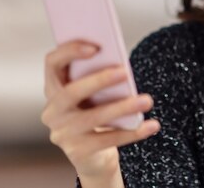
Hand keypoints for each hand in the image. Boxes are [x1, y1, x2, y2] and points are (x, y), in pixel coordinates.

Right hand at [41, 41, 159, 179]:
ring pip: (93, 118)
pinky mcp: (77, 152)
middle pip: (71, 92)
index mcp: (54, 88)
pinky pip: (108, 140)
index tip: (96, 47)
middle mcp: (52, 111)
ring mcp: (62, 134)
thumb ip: (99, 77)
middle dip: (99, 80)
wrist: (94, 155)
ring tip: (146, 100)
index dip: (69, 52)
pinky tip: (151, 125)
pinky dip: (133, 132)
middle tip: (125, 72)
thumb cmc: (97, 112)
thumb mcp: (95, 94)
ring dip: (123, 107)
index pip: (52, 63)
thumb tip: (121, 66)